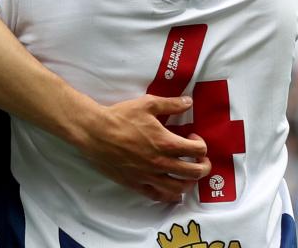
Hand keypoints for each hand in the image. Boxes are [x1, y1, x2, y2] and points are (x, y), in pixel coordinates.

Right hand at [75, 94, 209, 202]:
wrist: (95, 132)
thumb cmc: (120, 117)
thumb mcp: (147, 104)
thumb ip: (170, 104)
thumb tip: (189, 101)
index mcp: (166, 143)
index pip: (198, 151)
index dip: (201, 144)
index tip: (192, 137)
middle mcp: (161, 163)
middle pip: (194, 173)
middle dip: (203, 166)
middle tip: (198, 159)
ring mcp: (149, 176)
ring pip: (179, 188)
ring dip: (189, 182)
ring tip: (185, 173)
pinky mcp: (137, 184)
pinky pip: (158, 196)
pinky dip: (168, 195)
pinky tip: (169, 188)